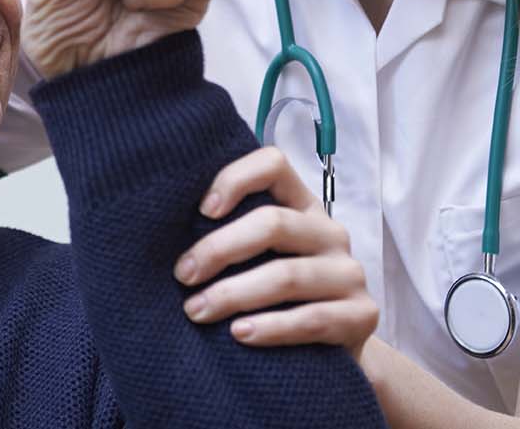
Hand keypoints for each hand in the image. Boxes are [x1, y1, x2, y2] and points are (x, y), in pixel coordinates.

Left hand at [174, 146, 376, 360]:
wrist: (332, 354)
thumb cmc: (274, 297)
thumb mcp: (256, 258)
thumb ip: (229, 235)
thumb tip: (157, 227)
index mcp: (301, 205)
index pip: (273, 165)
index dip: (235, 178)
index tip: (200, 210)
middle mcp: (329, 231)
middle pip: (274, 224)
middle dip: (219, 249)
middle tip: (182, 275)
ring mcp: (349, 273)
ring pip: (287, 276)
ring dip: (234, 294)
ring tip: (196, 311)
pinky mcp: (361, 315)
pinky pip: (312, 319)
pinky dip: (270, 328)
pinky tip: (238, 334)